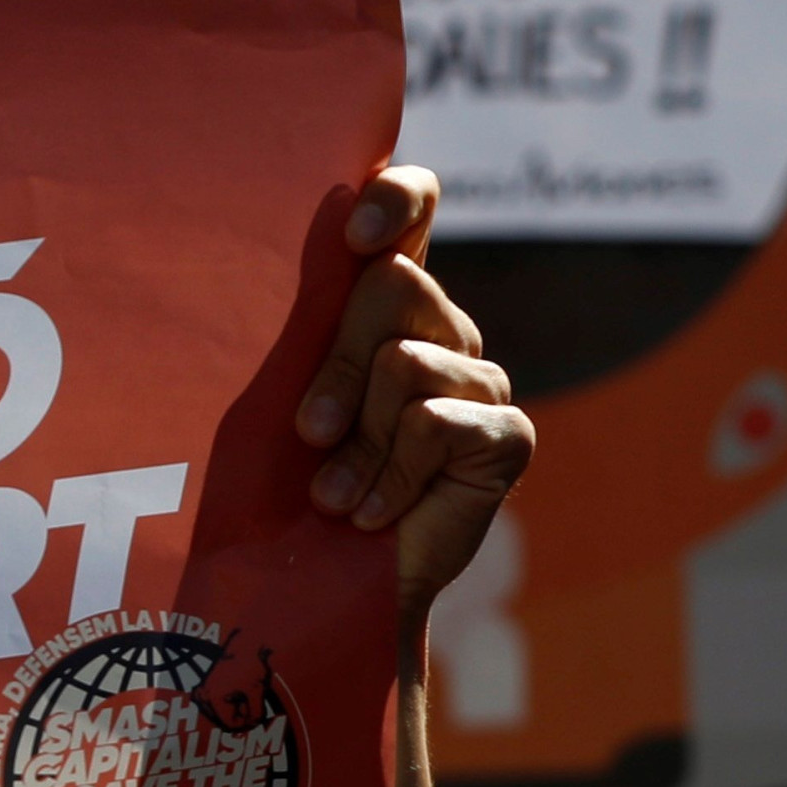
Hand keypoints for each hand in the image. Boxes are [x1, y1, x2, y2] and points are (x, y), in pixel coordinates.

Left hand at [292, 165, 530, 609]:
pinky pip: (434, 422)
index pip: (414, 201)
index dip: (396, 196)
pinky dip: (391, 476)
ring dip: (356, 441)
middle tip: (311, 434)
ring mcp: (481, 381)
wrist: (312, 590)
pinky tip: (377, 512)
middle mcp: (441, 330)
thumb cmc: (282, 487)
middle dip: (336, 366)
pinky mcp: (506, 435)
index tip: (354, 234)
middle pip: (393, 283)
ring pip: (405, 362)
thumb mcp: (280, 388)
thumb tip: (335, 209)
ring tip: (339, 493)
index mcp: (385, 303)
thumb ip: (316, 309)